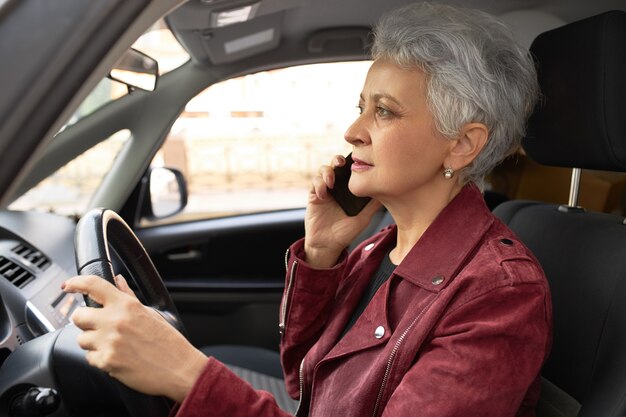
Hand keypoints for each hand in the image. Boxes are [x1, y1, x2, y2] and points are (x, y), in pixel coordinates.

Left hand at [62, 275, 206, 402]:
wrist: (178, 368)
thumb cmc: (168, 341)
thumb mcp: (150, 313)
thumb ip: (128, 295)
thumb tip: (117, 280)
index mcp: (126, 305)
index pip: (93, 285)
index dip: (75, 283)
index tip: (68, 286)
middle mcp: (115, 321)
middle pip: (78, 316)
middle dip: (85, 322)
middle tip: (99, 327)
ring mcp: (109, 342)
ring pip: (81, 339)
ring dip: (93, 343)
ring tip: (113, 345)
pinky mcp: (106, 362)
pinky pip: (90, 358)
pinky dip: (100, 359)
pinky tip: (117, 358)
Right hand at [305, 155, 380, 266]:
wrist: (327, 245)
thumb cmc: (346, 232)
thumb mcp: (364, 218)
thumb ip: (373, 205)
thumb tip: (388, 191)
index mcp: (349, 189)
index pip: (350, 169)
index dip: (352, 161)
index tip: (357, 161)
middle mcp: (337, 187)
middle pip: (336, 164)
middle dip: (337, 160)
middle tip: (341, 163)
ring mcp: (325, 190)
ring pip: (323, 170)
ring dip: (327, 172)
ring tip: (331, 183)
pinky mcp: (313, 196)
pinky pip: (314, 183)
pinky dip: (318, 185)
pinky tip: (323, 195)